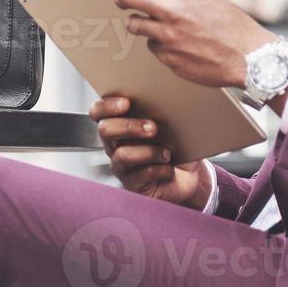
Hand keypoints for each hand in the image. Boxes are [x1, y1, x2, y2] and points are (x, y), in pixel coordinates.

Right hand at [90, 94, 211, 207]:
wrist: (189, 179)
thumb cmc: (177, 149)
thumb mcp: (172, 126)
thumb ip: (161, 114)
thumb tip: (164, 101)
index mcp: (120, 125)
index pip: (98, 112)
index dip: (106, 106)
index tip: (126, 103)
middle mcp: (115, 145)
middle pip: (104, 130)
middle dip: (128, 126)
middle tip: (153, 128)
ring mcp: (121, 166)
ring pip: (122, 155)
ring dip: (147, 151)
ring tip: (166, 153)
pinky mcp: (132, 185)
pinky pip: (139, 175)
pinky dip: (159, 170)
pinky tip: (169, 168)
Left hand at [97, 0, 276, 87]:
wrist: (251, 58)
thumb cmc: (232, 26)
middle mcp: (172, 10)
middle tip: (122, 1)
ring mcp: (168, 35)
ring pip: (135, 25)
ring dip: (142, 25)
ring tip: (166, 28)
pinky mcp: (167, 57)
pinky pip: (153, 47)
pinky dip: (162, 46)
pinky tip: (183, 48)